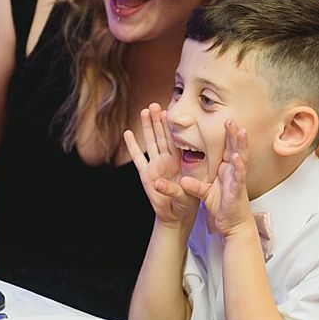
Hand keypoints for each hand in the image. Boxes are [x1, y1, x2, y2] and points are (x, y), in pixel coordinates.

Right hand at [123, 103, 198, 224]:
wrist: (177, 214)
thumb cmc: (188, 200)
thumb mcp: (191, 189)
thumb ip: (179, 184)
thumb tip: (163, 181)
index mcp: (181, 160)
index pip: (176, 139)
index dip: (171, 126)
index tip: (168, 112)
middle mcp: (167, 160)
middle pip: (162, 136)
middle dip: (158, 121)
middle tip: (155, 105)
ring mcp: (155, 165)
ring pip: (151, 142)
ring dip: (147, 127)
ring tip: (144, 111)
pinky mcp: (145, 175)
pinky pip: (138, 158)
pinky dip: (133, 146)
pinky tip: (128, 134)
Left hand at [180, 120, 252, 237]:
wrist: (233, 225)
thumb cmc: (222, 207)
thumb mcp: (205, 194)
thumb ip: (195, 186)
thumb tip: (183, 180)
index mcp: (226, 170)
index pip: (227, 149)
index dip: (225, 135)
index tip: (222, 121)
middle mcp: (234, 172)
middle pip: (236, 149)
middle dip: (234, 134)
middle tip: (230, 119)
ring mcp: (238, 180)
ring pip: (241, 159)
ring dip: (241, 145)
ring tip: (240, 131)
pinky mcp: (238, 190)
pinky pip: (238, 177)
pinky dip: (238, 167)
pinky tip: (237, 157)